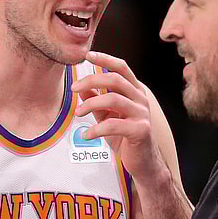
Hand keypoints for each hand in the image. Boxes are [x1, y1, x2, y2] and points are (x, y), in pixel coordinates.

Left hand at [72, 52, 167, 183]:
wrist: (144, 163)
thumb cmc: (126, 138)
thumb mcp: (108, 117)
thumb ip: (96, 101)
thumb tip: (81, 88)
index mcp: (134, 92)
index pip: (121, 68)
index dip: (105, 59)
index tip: (88, 56)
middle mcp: (140, 99)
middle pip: (115, 80)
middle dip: (91, 81)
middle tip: (74, 89)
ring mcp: (142, 114)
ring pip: (113, 99)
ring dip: (90, 104)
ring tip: (79, 114)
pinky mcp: (140, 130)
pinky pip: (113, 124)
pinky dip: (96, 129)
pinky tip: (87, 135)